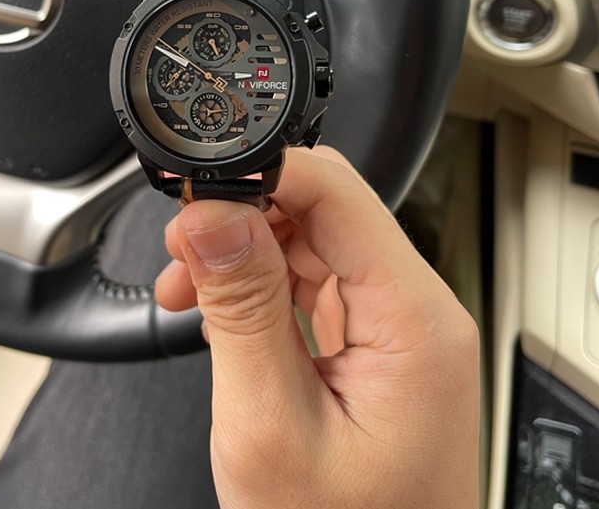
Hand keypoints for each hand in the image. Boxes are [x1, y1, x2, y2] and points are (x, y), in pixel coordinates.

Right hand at [155, 146, 479, 508]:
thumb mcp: (270, 424)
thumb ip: (243, 309)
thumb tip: (213, 216)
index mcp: (413, 320)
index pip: (339, 194)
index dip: (263, 175)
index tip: (198, 193)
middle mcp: (414, 312)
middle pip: (326, 209)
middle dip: (245, 212)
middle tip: (184, 245)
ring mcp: (394, 327)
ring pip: (312, 240)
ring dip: (244, 249)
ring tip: (188, 284)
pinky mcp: (370, 344)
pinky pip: (311, 282)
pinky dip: (258, 284)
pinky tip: (219, 308)